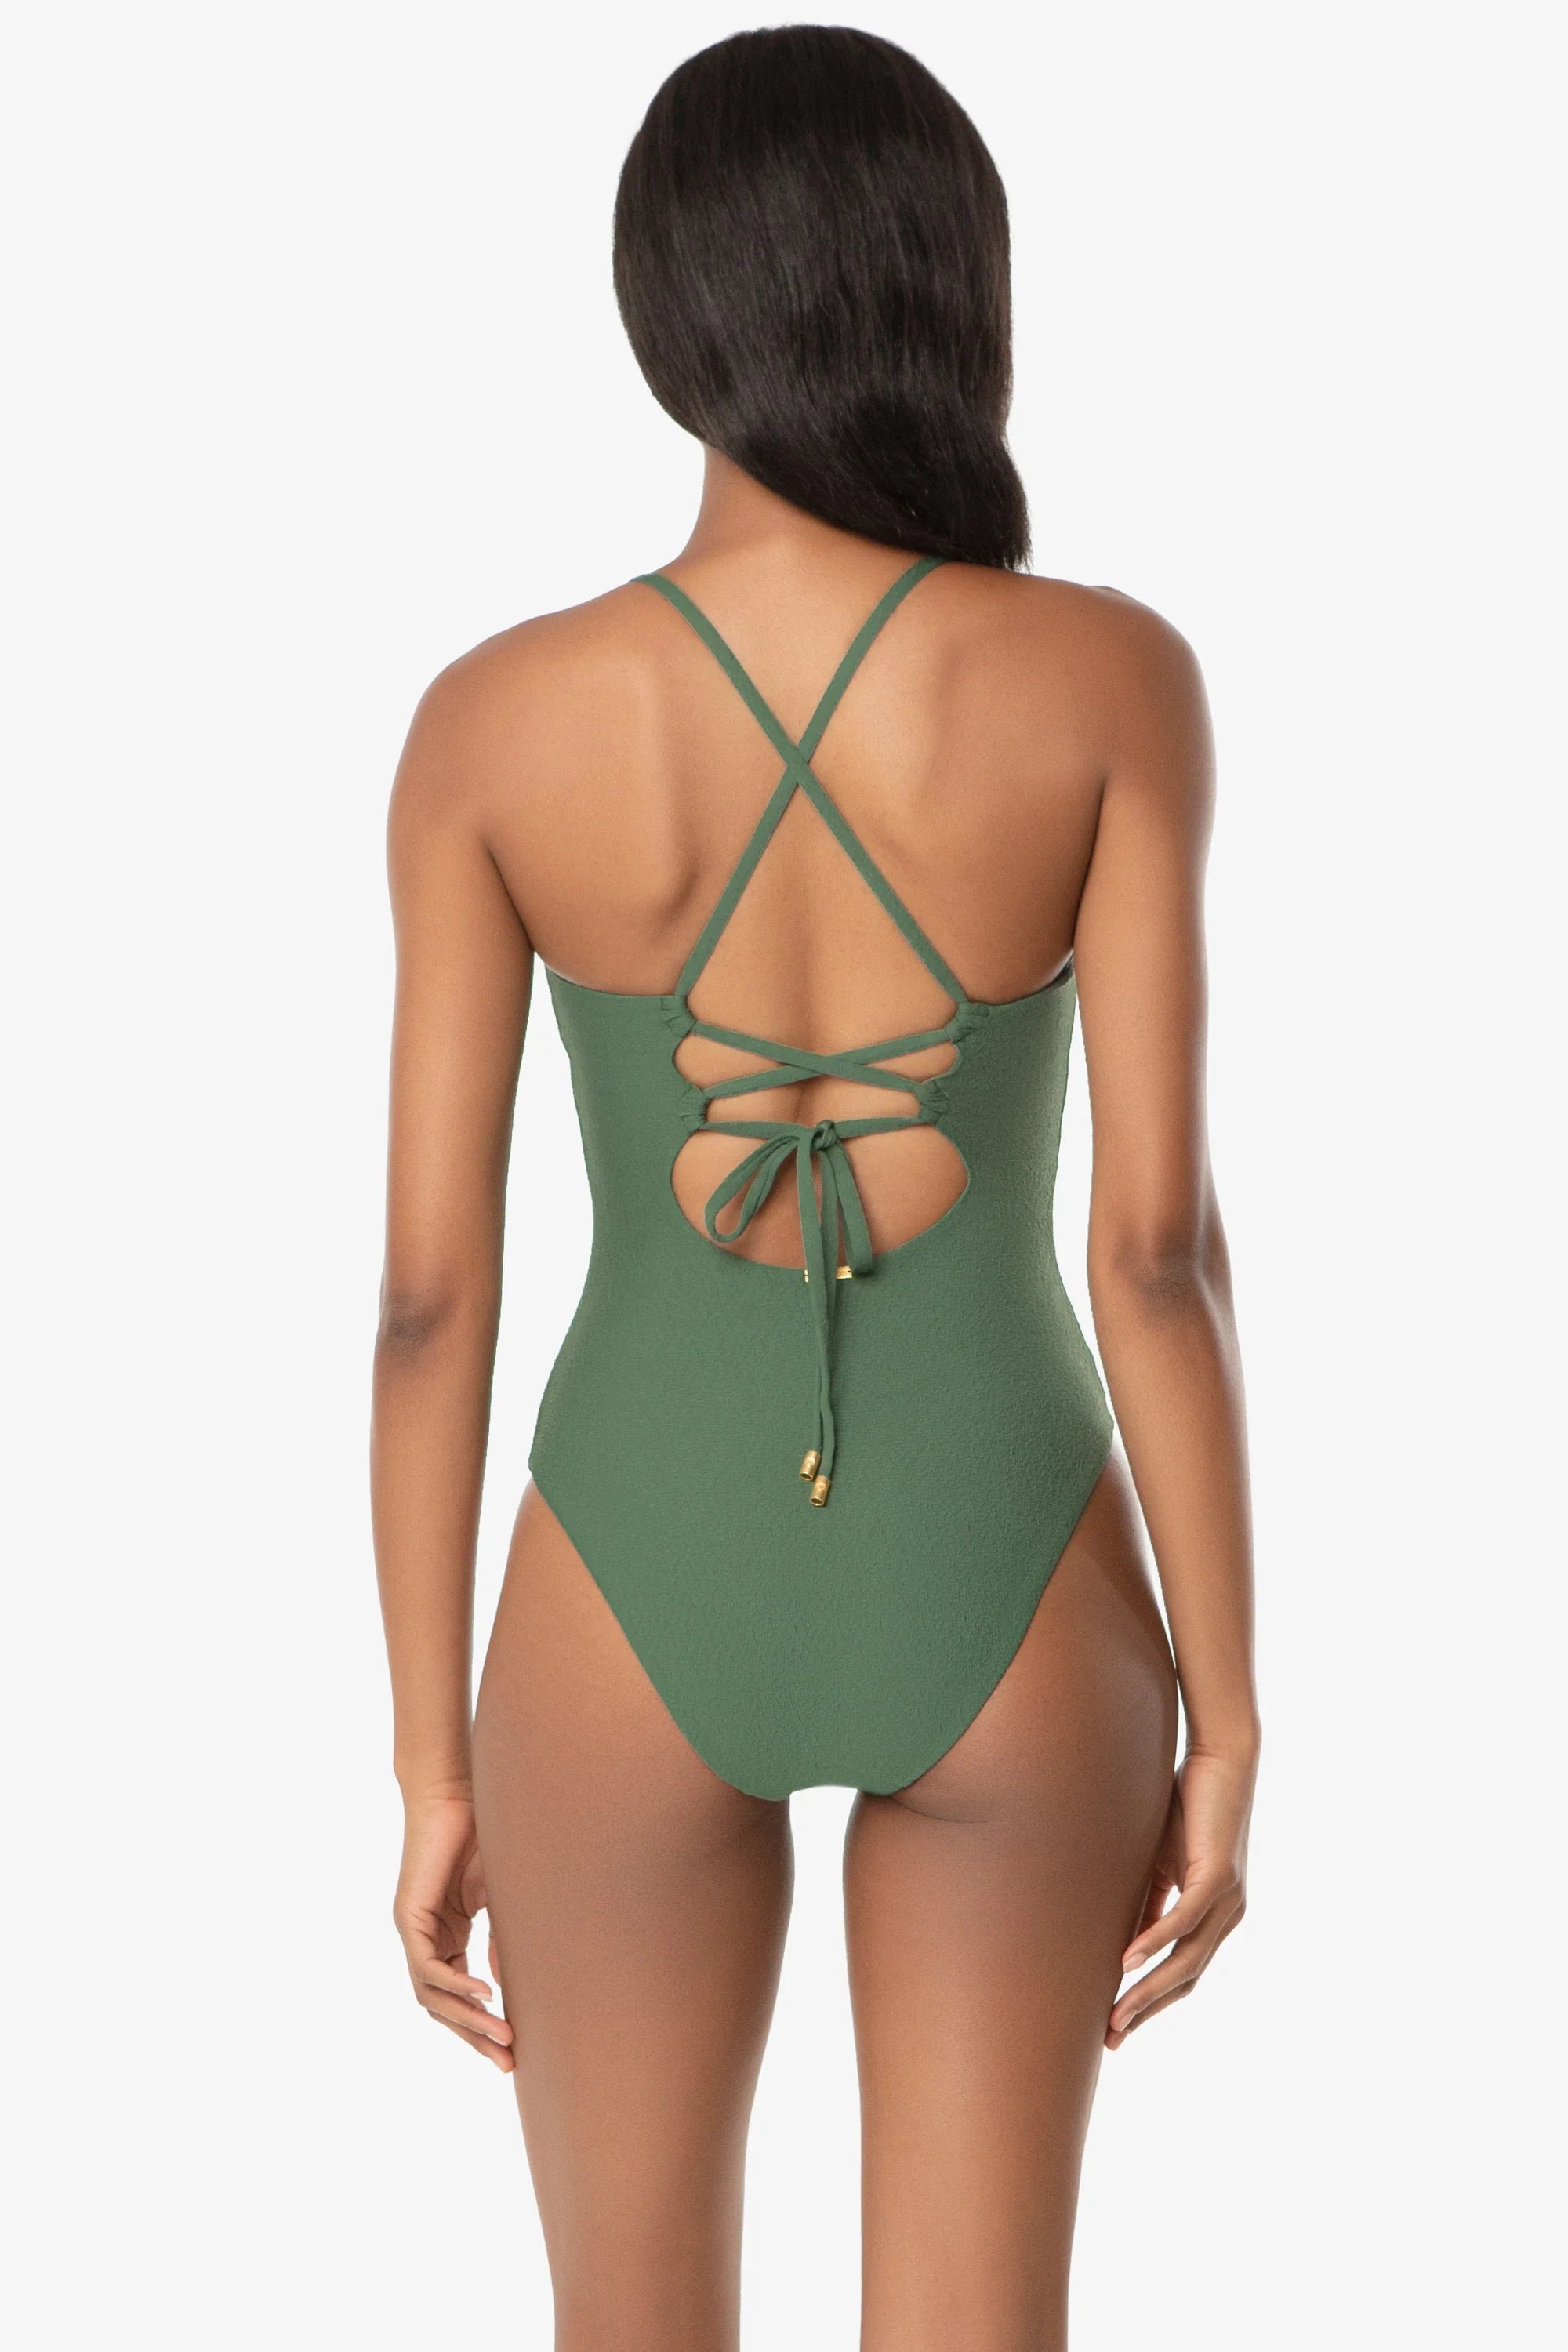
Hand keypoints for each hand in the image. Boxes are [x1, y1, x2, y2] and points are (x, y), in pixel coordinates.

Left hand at [393, 1789, 514, 2070]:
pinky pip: (427, 1968)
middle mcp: (425, 1940)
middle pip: (444, 2007)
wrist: (454, 1795)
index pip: (459, 1997)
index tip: (514, 2048)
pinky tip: (486, 1995)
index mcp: (447, 1938)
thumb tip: (507, 1985)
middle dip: (477, 2037)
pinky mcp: (408, 1919)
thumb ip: (500, 1940)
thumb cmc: (479, 1837)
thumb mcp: (499, 1898)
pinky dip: (455, 1986)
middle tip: (509, 2063)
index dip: (484, 2025)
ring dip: (468, 2021)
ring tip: (503, 2037)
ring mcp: (414, 1932)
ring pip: (433, 1996)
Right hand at [1107, 1745, 1252, 2049]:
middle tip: (1112, 2038)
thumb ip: (1149, 1900)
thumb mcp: (1161, 1863)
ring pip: (1188, 1961)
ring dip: (1149, 1991)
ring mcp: (1228, 1901)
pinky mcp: (1220, 1877)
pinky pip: (1186, 1921)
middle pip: (1185, 1980)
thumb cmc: (1189, 1808)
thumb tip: (1122, 1939)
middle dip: (1146, 2011)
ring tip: (1116, 2014)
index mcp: (1215, 1918)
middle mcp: (1228, 1917)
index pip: (1181, 1974)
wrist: (1221, 1761)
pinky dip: (1156, 1942)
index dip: (1149, 2003)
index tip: (1116, 2028)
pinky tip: (1128, 1961)